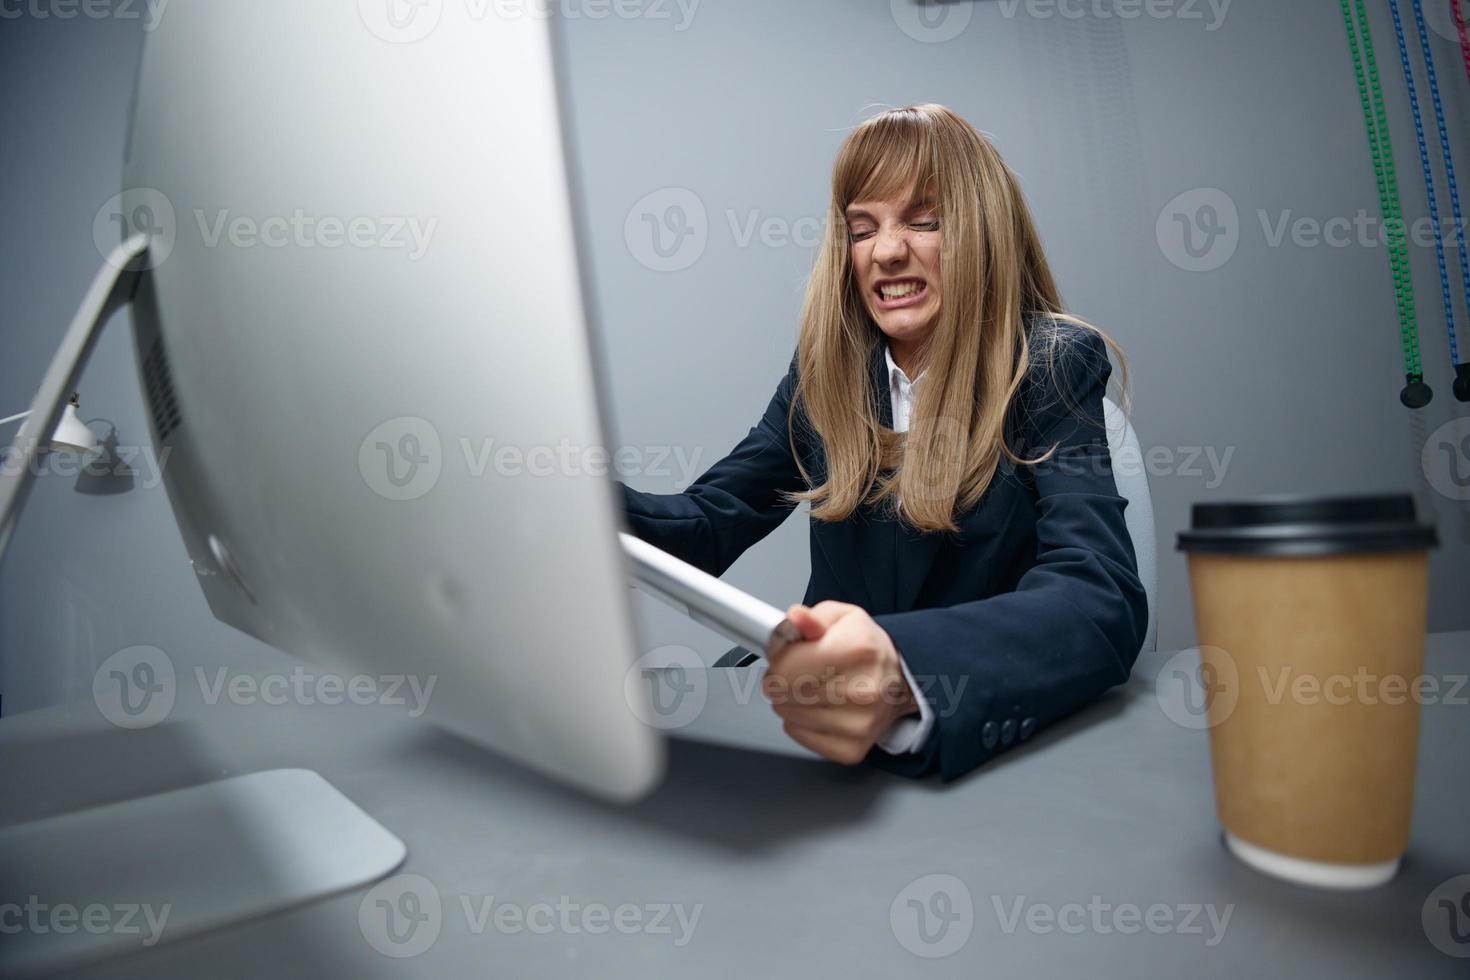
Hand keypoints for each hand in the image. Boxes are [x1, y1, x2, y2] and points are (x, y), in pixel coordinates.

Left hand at [763, 600, 918, 764]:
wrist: (899, 682)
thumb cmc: (867, 650)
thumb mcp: (842, 618)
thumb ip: (813, 617)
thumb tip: (796, 618)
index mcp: (858, 650)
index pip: (786, 668)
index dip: (777, 660)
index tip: (786, 657)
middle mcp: (862, 691)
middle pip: (783, 692)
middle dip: (782, 679)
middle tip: (799, 671)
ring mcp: (858, 725)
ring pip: (787, 714)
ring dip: (790, 700)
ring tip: (813, 688)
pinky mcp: (850, 749)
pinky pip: (797, 733)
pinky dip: (800, 721)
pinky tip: (819, 707)